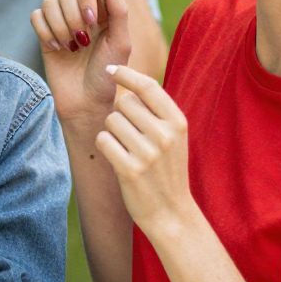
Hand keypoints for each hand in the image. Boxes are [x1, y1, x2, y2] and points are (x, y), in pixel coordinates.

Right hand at [31, 0, 131, 130]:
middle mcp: (81, 11)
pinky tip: (58, 48)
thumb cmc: (107, 75)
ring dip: (60, 24)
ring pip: (49, 1)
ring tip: (72, 47)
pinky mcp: (45, 35)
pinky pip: (36, 16)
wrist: (85, 102)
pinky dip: (45, 31)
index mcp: (102, 9)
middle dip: (72, 13)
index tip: (93, 19)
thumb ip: (119, 12)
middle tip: (82, 38)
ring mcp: (61, 22)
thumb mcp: (120, 44)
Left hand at [95, 64, 192, 237]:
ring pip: (110, 120)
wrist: (171, 212)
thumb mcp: (172, 136)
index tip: (110, 70)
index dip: (126, 74)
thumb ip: (156, 110)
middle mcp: (164, 135)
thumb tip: (127, 79)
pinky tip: (117, 158)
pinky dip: (105, 146)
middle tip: (130, 134)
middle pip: (124, 102)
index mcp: (178, 122)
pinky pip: (103, 140)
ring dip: (111, 132)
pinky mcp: (129, 169)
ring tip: (126, 149)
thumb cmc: (167, 169)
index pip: (148, 86)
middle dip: (120, 113)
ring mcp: (147, 153)